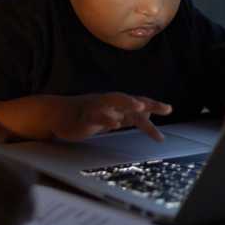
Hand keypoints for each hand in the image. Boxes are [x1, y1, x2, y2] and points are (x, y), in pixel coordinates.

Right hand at [53, 93, 172, 141]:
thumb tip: (148, 116)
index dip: (152, 105)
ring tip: (141, 107)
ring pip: (112, 102)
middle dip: (147, 103)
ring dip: (127, 103)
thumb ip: (128, 116)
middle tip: (165, 108)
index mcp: (114, 104)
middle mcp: (107, 103)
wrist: (55, 115)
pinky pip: (95, 116)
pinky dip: (106, 119)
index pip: (136, 103)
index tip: (169, 109)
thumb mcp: (110, 117)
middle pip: (130, 100)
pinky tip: (115, 124)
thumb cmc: (84, 116)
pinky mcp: (83, 117)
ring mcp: (95, 108)